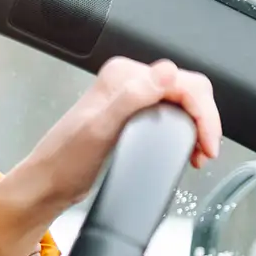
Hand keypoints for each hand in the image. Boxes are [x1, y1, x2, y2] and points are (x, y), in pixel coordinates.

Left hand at [0, 57, 222, 255]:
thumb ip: (132, 97)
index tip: (207, 142)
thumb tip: (167, 72)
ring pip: (183, 102)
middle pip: (188, 89)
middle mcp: (129, 82)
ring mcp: (131, 99)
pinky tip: (186, 148)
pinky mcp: (133, 117)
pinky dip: (186, 130)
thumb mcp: (100, 128)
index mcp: (123, 76)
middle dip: (205, 119)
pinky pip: (172, 115)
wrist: (48, 183)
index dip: (203, 112)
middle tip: (207, 151)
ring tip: (199, 153)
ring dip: (198, 126)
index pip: (182, 81)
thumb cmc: (65, 160)